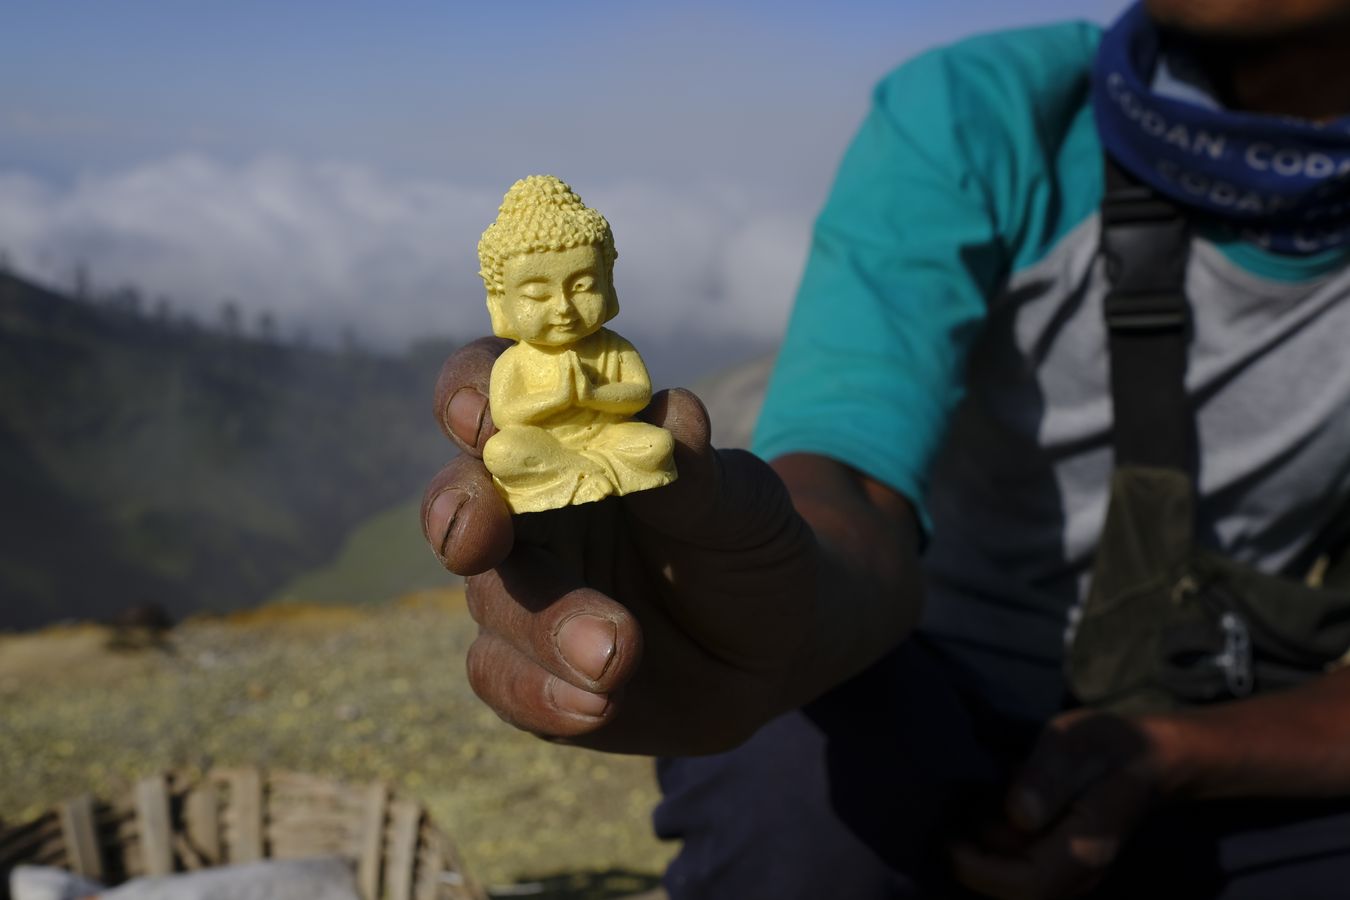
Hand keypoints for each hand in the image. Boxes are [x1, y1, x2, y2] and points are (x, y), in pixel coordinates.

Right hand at [421, 337, 820, 754]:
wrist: (776, 648)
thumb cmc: (746, 546)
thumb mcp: (743, 505)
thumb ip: (697, 472)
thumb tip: (673, 418)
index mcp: (566, 442)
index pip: (493, 393)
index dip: (472, 393)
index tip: (484, 418)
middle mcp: (525, 511)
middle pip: (459, 499)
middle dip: (459, 511)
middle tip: (481, 535)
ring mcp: (523, 594)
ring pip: (491, 602)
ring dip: (544, 627)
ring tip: (618, 655)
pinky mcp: (528, 672)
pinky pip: (506, 682)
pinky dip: (545, 695)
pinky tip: (598, 706)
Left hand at [951, 710, 1177, 899]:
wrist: (1147, 756)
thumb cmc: (1107, 744)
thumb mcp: (1074, 743)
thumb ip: (1047, 777)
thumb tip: (1018, 815)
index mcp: (1087, 847)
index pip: (1027, 885)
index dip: (981, 871)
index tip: (950, 841)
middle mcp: (1082, 872)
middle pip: (1015, 893)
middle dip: (975, 865)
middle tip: (951, 822)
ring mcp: (1075, 873)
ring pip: (1016, 885)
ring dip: (983, 858)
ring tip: (965, 814)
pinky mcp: (1064, 864)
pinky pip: (1024, 873)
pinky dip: (996, 853)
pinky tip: (985, 817)